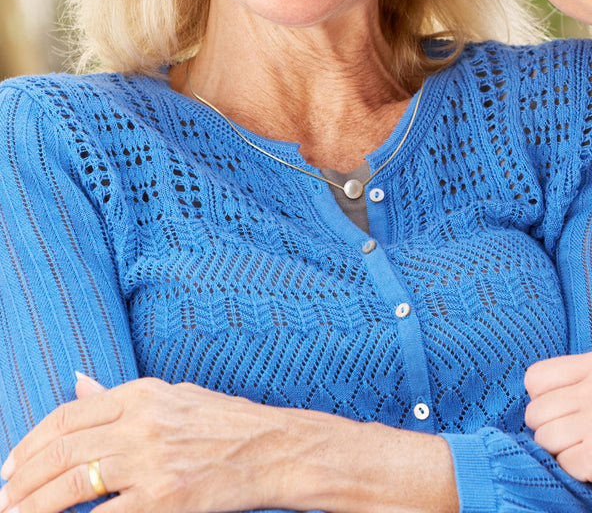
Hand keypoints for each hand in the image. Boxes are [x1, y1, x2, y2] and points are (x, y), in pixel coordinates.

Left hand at [0, 374, 318, 512]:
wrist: (275, 449)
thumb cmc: (224, 423)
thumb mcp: (172, 396)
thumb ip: (119, 395)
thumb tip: (76, 381)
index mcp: (144, 393)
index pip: (67, 415)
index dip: (29, 444)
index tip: (9, 469)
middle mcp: (144, 422)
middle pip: (61, 450)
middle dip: (21, 482)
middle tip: (3, 501)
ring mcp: (153, 461)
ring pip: (71, 485)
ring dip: (33, 507)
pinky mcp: (164, 499)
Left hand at [524, 351, 591, 512]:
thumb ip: (588, 381)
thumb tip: (537, 393)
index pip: (537, 377)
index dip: (546, 402)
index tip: (568, 416)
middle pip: (535, 410)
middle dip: (553, 432)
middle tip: (586, 442)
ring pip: (544, 438)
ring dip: (564, 454)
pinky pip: (563, 464)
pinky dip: (580, 473)